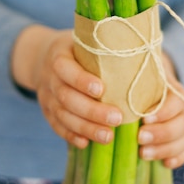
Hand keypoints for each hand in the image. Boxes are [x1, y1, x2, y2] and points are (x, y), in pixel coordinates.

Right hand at [11, 26, 122, 148]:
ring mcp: (46, 96)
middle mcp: (49, 77)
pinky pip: (56, 126)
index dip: (81, 80)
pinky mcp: (47, 111)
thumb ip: (103, 46)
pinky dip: (71, 135)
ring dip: (85, 128)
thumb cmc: (76, 48)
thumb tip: (140, 50)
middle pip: (66, 97)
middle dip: (91, 111)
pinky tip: (86, 143)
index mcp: (58, 55)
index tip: (102, 89)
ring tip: (108, 136)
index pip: (65, 68)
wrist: (42, 58)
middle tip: (117, 118)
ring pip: (63, 115)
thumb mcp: (83, 40)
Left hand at [137, 54, 183, 168]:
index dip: (164, 111)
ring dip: (166, 149)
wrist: (144, 83)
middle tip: (140, 138)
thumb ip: (129, 79)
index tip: (144, 118)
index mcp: (173, 90)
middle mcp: (181, 108)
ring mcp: (182, 125)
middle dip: (163, 133)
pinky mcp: (179, 141)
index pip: (179, 100)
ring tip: (143, 153)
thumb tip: (106, 87)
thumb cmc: (136, 80)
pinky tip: (163, 163)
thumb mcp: (134, 74)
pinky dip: (176, 158)